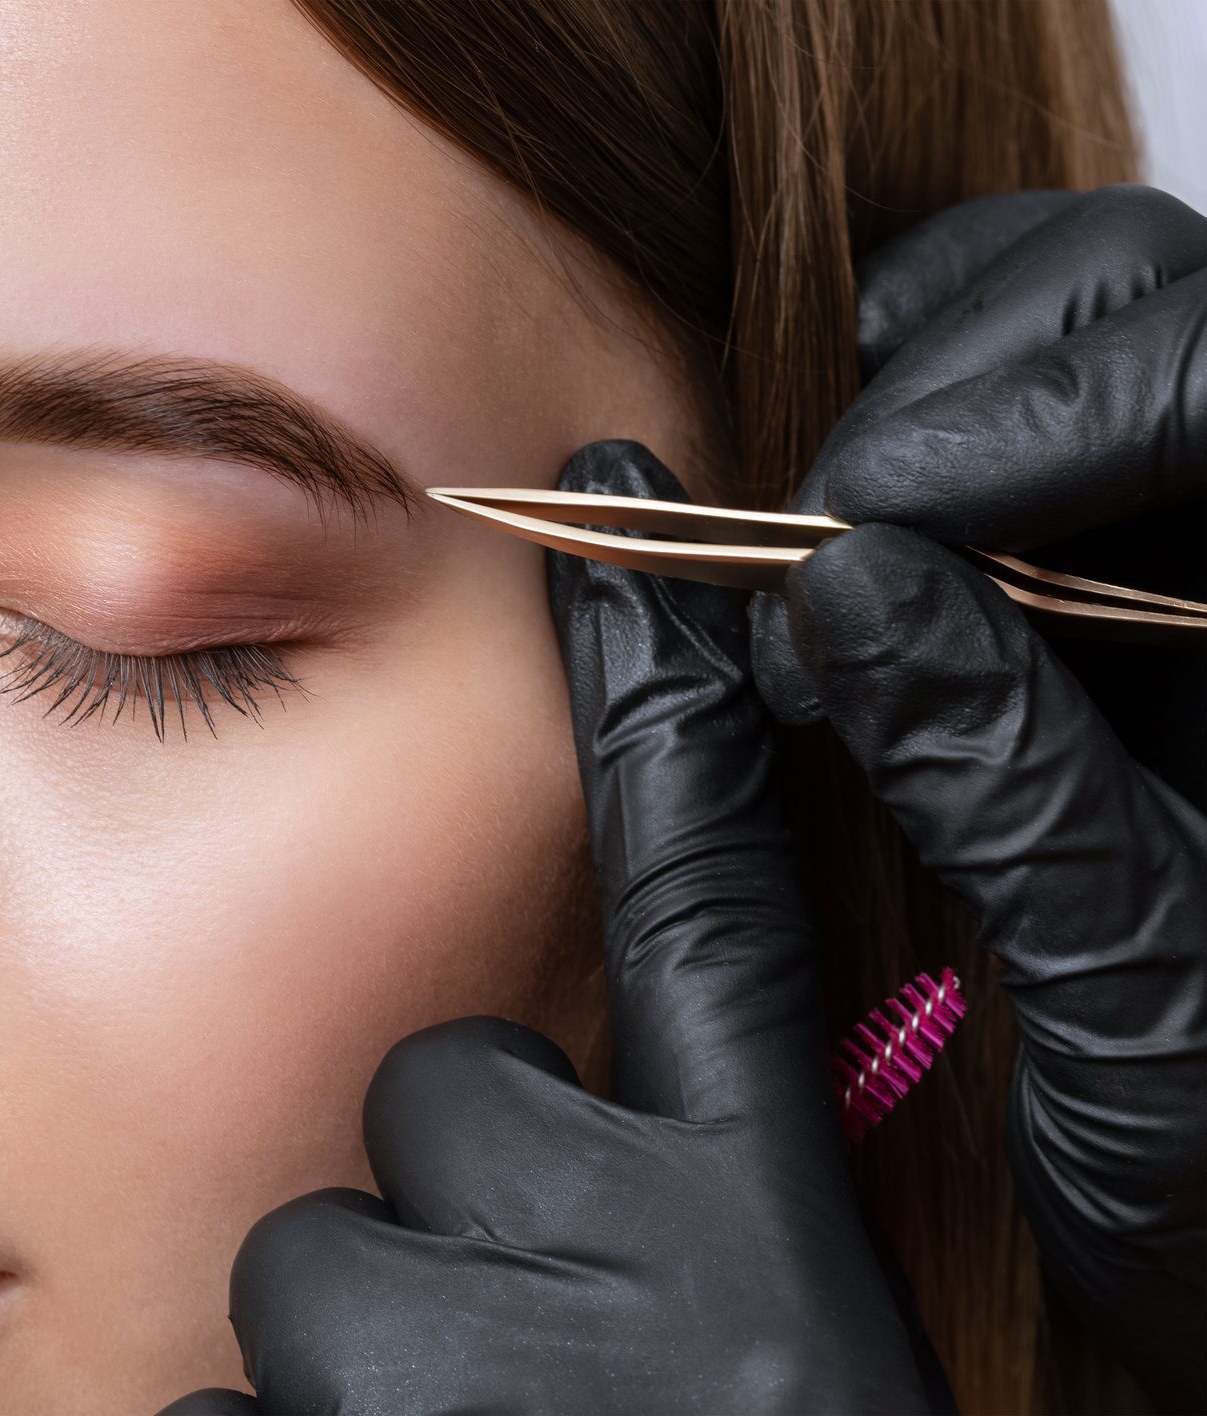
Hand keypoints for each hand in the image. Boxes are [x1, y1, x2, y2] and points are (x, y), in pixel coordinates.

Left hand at [159, 444, 944, 1415]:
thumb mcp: (768, 1354)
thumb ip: (682, 1207)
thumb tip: (575, 1113)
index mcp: (762, 1248)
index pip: (714, 909)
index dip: (666, 713)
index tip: (617, 531)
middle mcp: (614, 1294)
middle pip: (431, 1100)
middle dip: (448, 1206)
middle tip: (508, 1362)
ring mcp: (425, 1391)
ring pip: (306, 1264)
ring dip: (358, 1362)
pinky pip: (197, 1409)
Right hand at [749, 185, 1206, 1409]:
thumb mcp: (1149, 1002)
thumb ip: (1009, 781)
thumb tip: (836, 591)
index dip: (1026, 399)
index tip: (849, 525)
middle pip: (1140, 289)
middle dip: (944, 374)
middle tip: (811, 542)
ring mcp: (1197, 564)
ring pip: (1062, 321)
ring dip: (902, 396)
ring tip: (810, 558)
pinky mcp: (1117, 593)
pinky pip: (993, 432)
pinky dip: (882, 457)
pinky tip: (831, 570)